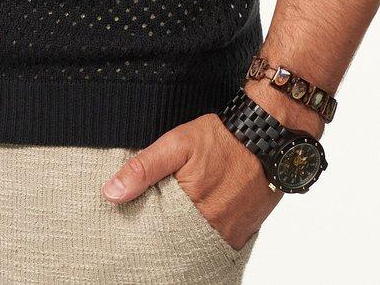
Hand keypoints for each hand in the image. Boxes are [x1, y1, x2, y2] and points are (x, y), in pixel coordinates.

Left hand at [101, 111, 282, 251]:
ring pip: (201, 244)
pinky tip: (203, 219)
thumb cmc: (222, 138)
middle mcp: (214, 228)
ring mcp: (232, 233)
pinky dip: (210, 234)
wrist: (269, 135)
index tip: (138, 222)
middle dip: (169, 234)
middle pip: (180, 242)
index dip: (148, 228)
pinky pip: (221, 243)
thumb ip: (144, 168)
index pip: (158, 233)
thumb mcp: (177, 144)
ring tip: (183, 217)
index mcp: (192, 208)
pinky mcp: (245, 232)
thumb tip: (111, 193)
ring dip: (190, 234)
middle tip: (164, 218)